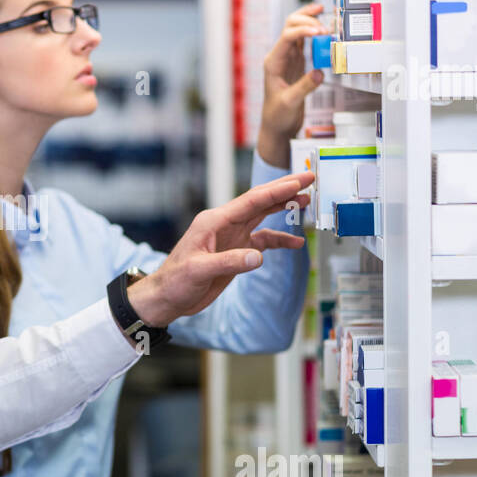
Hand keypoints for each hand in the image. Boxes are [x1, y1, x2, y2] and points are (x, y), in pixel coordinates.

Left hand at [127, 171, 313, 329]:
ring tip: (307, 201)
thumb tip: (259, 256)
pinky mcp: (235, 252)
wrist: (167, 298)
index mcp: (214, 221)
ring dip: (284, 209)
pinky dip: (279, 240)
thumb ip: (229, 262)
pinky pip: (261, 241)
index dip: (277, 190)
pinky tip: (295, 243)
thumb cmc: (175, 281)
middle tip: (309, 178)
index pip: (251, 201)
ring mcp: (231, 237)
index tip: (299, 181)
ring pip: (262, 217)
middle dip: (285, 190)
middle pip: (260, 202)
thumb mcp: (198, 271)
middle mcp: (225, 224)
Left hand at [258, 3, 328, 168]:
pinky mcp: (297, 63)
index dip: (304, 30)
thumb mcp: (290, 103)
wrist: (276, 126)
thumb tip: (319, 72)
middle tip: (326, 27)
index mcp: (273, 63)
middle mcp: (280, 57)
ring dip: (311, 22)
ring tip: (327, 22)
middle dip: (307, 20)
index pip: (287, 37)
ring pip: (298, 30)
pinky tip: (325, 33)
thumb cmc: (277, 116)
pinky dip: (315, 35)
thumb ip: (304, 87)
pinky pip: (305, 43)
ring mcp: (289, 58)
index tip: (320, 32)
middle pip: (290, 26)